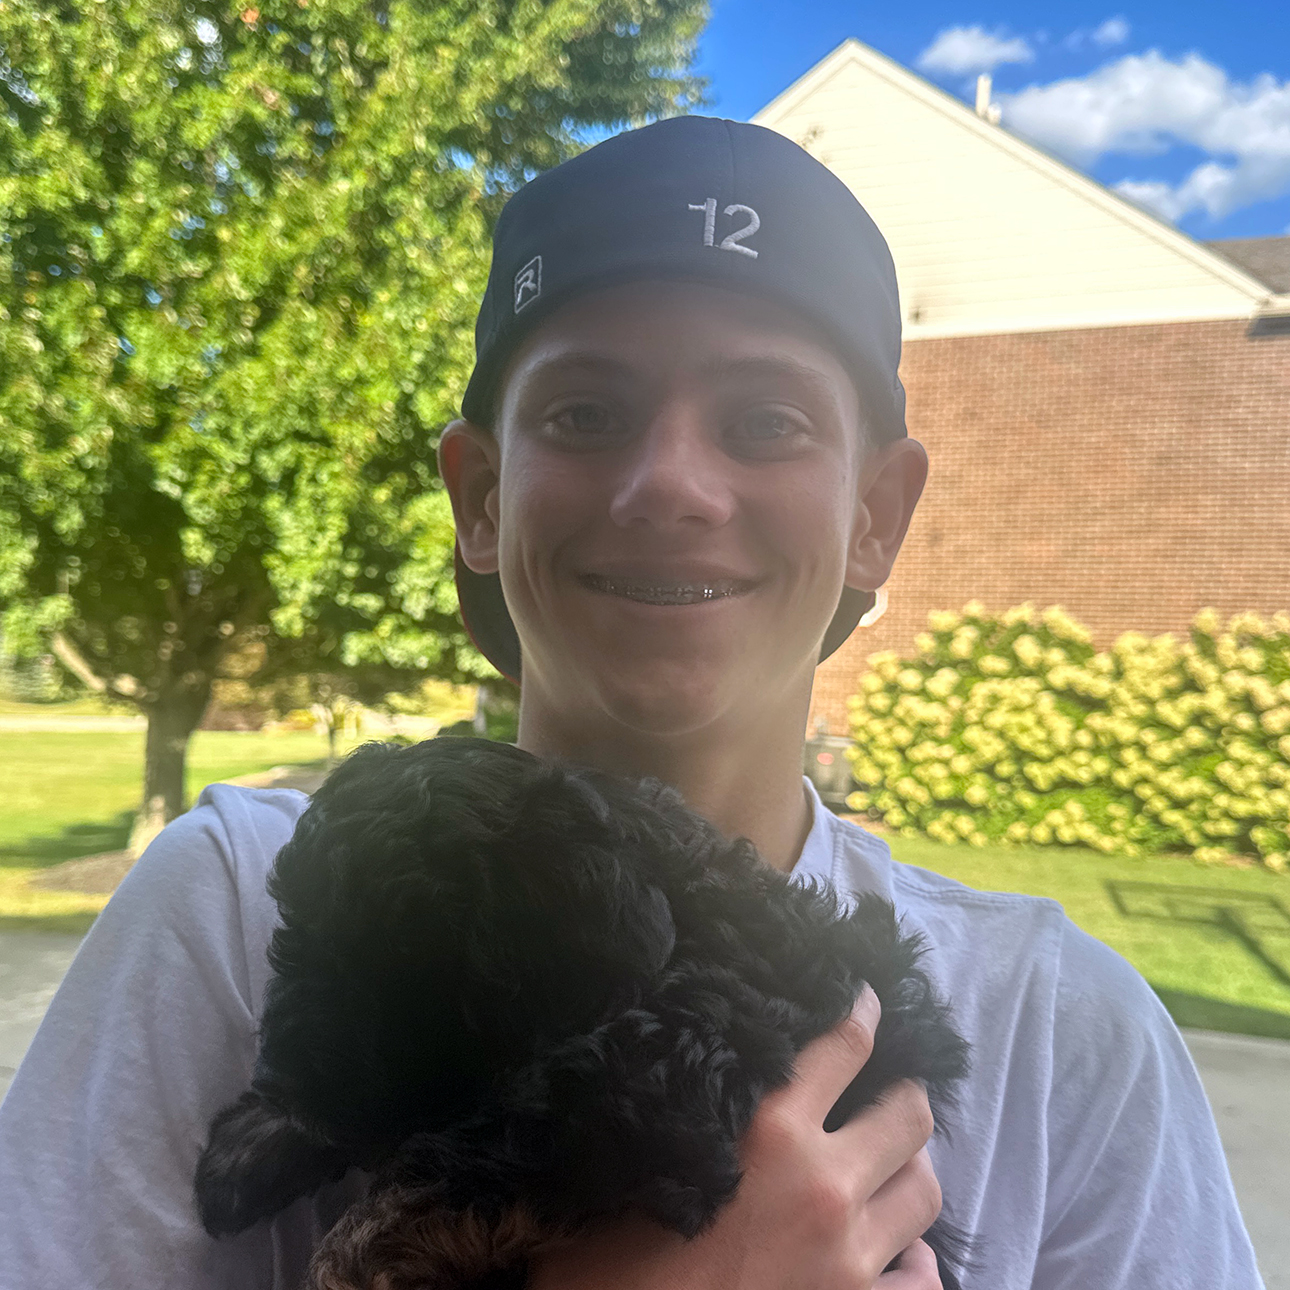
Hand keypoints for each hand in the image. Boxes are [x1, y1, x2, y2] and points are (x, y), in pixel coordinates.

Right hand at [528, 986, 942, 1289]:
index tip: (867, 1001)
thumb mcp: (645, 1164)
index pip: (843, 1049)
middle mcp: (822, 1183)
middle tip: (890, 1092)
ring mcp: (851, 1254)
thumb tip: (692, 1075)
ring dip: (913, 1170)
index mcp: (768, 1131)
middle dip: (905, 1096)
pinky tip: (897, 1251)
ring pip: (925, 1190)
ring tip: (894, 1164)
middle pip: (908, 1116)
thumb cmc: (616, 1264)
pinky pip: (924, 1277)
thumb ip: (686, 1116)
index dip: (862, 1015)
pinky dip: (917, 1259)